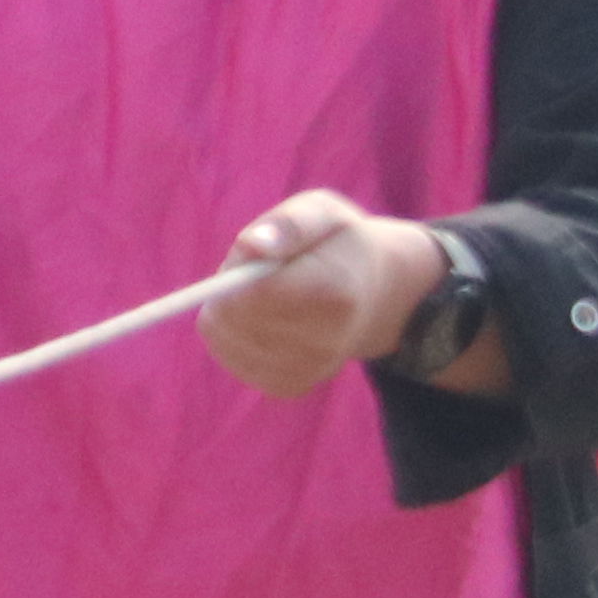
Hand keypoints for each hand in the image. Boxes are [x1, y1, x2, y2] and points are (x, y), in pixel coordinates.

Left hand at [204, 190, 440, 398]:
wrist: (371, 294)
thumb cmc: (336, 244)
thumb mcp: (321, 212)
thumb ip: (290, 223)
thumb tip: (254, 244)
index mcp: (336, 292)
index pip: (258, 294)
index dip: (237, 271)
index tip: (252, 255)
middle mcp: (326, 341)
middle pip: (238, 319)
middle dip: (229, 289)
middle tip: (257, 272)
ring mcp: (308, 370)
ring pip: (226, 340)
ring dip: (227, 312)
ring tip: (260, 293)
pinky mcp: (288, 385)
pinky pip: (231, 358)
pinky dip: (231, 335)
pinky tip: (258, 319)